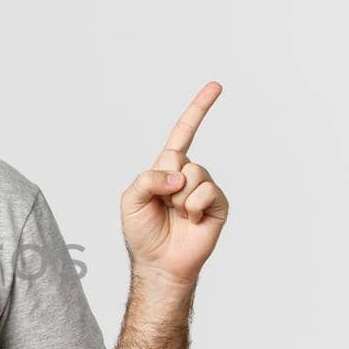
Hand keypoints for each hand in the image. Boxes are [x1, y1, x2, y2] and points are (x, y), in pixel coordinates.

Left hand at [120, 81, 230, 287]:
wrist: (159, 263)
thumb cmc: (143, 232)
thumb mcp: (130, 199)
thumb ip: (147, 178)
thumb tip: (180, 175)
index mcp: (167, 168)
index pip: (184, 133)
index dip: (199, 109)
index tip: (216, 86)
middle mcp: (188, 174)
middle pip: (181, 159)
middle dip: (166, 183)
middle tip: (163, 205)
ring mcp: (204, 189)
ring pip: (195, 175)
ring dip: (180, 198)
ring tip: (177, 215)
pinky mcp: (218, 205)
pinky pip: (206, 192)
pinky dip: (193, 207)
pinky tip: (191, 221)